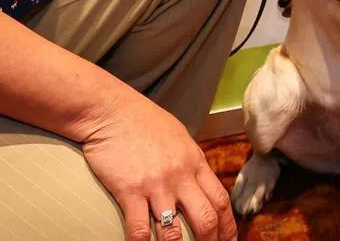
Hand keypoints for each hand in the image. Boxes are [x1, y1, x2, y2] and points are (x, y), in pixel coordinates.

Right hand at [81, 90, 235, 240]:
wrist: (112, 111)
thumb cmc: (143, 121)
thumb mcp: (178, 137)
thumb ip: (189, 161)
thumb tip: (197, 180)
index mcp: (195, 161)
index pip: (220, 198)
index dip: (227, 225)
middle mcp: (181, 174)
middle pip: (206, 217)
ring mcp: (157, 184)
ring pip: (174, 230)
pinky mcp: (131, 191)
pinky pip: (139, 229)